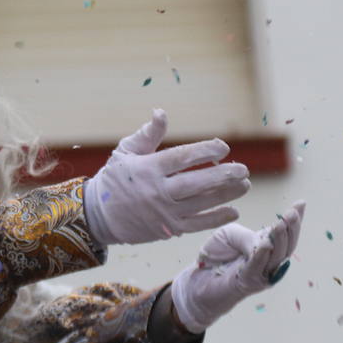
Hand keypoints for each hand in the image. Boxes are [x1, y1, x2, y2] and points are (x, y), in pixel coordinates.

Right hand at [83, 109, 249, 245]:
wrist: (98, 216)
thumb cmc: (114, 179)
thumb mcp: (125, 152)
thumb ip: (148, 134)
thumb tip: (161, 112)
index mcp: (147, 169)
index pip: (181, 158)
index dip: (204, 151)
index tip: (223, 147)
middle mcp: (157, 192)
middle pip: (195, 183)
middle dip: (222, 176)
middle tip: (243, 169)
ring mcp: (163, 213)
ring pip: (200, 204)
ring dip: (226, 195)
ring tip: (244, 185)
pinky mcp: (167, 229)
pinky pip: (197, 225)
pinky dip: (216, 219)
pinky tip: (233, 211)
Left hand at [171, 201, 305, 331]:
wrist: (198, 280)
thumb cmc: (216, 256)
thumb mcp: (230, 235)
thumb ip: (248, 236)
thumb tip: (264, 242)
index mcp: (267, 246)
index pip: (286, 233)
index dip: (295, 219)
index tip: (301, 203)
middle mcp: (269, 261)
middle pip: (287, 246)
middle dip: (292, 228)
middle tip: (293, 213)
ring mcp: (261, 273)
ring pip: (276, 257)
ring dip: (280, 240)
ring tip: (281, 224)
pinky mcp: (248, 282)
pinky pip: (257, 268)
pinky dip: (262, 256)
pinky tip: (266, 244)